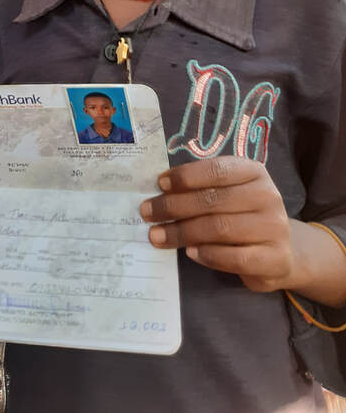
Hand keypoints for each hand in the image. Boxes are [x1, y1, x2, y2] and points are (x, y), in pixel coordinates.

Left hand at [140, 156, 293, 292]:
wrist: (282, 251)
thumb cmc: (243, 215)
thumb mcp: (228, 194)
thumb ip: (202, 189)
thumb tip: (160, 191)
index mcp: (254, 172)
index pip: (216, 170)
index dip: (185, 176)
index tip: (159, 184)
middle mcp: (267, 196)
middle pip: (212, 200)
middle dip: (174, 206)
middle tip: (147, 212)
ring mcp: (274, 228)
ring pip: (220, 228)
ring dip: (182, 232)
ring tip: (157, 235)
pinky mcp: (276, 259)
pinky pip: (235, 257)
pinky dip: (208, 255)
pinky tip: (190, 252)